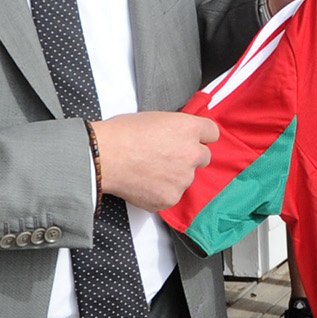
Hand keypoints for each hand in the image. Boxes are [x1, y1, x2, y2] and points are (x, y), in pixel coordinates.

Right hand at [89, 112, 219, 212]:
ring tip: (148, 171)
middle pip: (204, 157)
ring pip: (186, 178)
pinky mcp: (171, 198)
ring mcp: (183, 179)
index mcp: (189, 129)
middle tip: (167, 157)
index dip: (200, 136)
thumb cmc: (123, 132)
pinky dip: (160, 192)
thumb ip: (175, 129)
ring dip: (174, 176)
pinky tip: (143, 184)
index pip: (212, 133)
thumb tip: (178, 137)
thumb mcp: (156, 119)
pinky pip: (171, 195)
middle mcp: (192, 153)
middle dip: (189, 157)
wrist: (104, 157)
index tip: (191, 140)